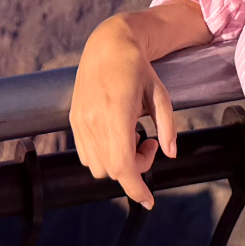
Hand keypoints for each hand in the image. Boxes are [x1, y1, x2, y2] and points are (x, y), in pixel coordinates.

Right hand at [69, 14, 178, 207]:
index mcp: (117, 113)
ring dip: (117, 163)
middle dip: (134, 168)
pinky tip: (117, 135)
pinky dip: (103, 156)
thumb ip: (168, 125)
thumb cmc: (137, 67)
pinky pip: (85, 155)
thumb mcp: (160, 94)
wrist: (108, 45)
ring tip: (132, 137)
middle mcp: (94, 121)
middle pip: (112, 170)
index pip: (122, 165)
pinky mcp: (73, 120)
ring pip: (97, 167)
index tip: (148, 200)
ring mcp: (80, 121)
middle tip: (149, 142)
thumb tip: (171, 153)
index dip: (135, 188)